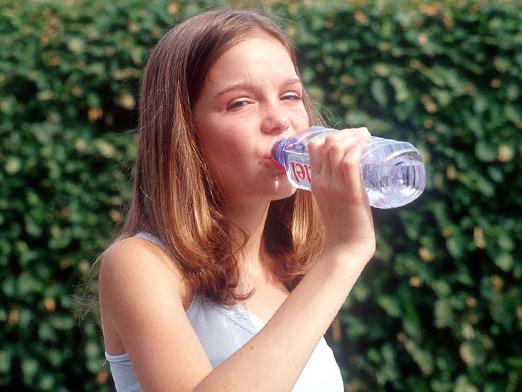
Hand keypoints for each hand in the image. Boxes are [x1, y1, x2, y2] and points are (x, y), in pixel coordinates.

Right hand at [307, 127, 375, 262]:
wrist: (346, 248)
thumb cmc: (344, 226)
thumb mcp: (333, 199)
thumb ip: (337, 185)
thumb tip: (353, 172)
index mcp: (314, 181)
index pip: (314, 145)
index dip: (331, 133)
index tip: (348, 136)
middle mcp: (321, 180)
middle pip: (326, 142)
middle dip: (346, 132)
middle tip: (361, 135)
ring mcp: (334, 186)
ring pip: (337, 148)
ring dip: (354, 136)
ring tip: (366, 137)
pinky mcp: (350, 193)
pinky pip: (350, 161)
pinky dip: (359, 147)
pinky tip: (367, 144)